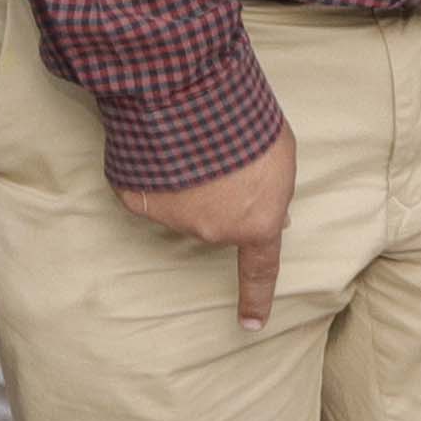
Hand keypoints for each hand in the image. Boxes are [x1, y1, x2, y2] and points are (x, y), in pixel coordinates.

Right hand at [122, 131, 295, 328]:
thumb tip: (269, 214)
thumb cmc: (246, 121)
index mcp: (255, 224)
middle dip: (223, 194)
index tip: (251, 325)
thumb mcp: (281, 157)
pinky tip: (163, 146)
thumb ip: (273, 192)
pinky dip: (155, 173)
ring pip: (184, 204)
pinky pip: (150, 190)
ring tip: (194, 141)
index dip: (256, 298)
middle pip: (218, 221)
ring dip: (189, 180)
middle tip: (224, 154)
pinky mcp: (139, 201)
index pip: (260, 270)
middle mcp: (214, 231)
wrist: (190, 96)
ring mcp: (174, 219)